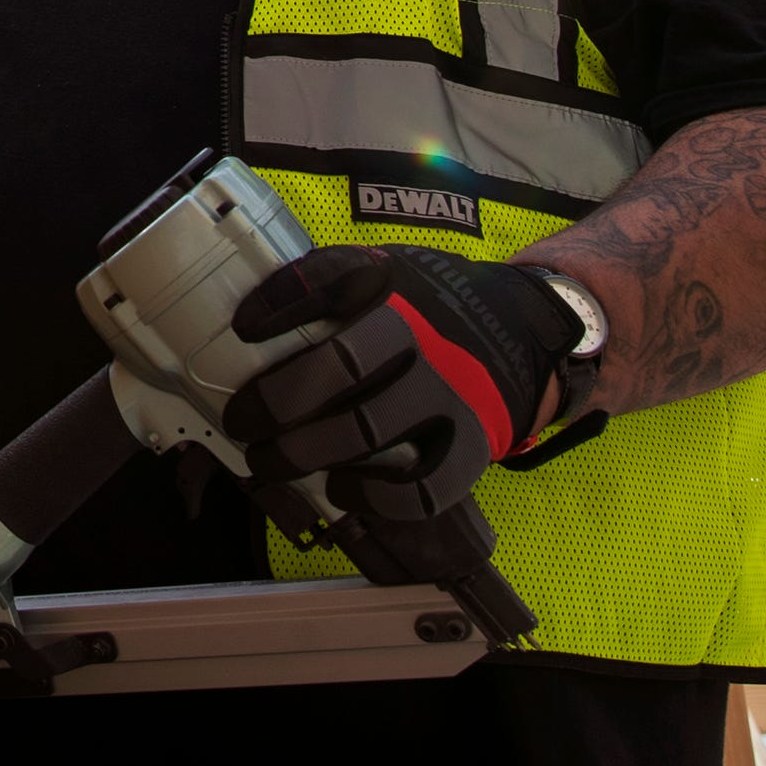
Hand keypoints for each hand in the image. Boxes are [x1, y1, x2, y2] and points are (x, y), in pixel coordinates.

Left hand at [222, 245, 585, 527]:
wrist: (523, 328)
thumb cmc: (432, 304)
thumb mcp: (387, 270)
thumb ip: (330, 282)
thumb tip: (251, 315)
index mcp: (395, 283)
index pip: (328, 280)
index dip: (278, 305)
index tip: (242, 330)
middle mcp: (424, 333)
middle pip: (340, 366)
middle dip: (277, 401)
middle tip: (243, 422)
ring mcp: (450, 390)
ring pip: (369, 429)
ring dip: (306, 453)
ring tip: (269, 462)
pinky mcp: (473, 442)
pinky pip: (422, 487)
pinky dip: (372, 496)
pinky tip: (340, 489)